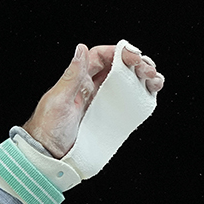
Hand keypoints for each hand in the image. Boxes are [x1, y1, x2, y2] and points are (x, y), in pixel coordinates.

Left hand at [21, 43, 163, 157]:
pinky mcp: (109, 115)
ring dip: (144, 77)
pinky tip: (151, 92)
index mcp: (79, 79)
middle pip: (119, 66)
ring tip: (155, 80)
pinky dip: (142, 93)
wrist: (49, 154)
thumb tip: (81, 49)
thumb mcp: (58, 100)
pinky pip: (129, 100)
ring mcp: (101, 101)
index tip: (134, 56)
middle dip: (137, 64)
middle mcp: (92, 87)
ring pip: (127, 82)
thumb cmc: (48, 128)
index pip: (102, 56)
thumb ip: (72, 76)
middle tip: (148, 70)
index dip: (119, 52)